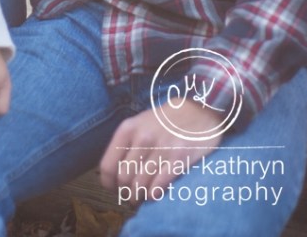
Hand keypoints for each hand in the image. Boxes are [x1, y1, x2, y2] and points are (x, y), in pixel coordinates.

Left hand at [100, 104, 222, 199]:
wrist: (198, 109)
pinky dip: (154, 195)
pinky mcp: (179, 158)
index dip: (109, 183)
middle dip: (126, 193)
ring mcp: (161, 148)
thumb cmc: (165, 120)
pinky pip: (159, 186)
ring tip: (144, 197)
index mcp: (128, 129)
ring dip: (140, 197)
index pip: (107, 166)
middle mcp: (142, 138)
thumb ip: (126, 145)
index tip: (115, 189)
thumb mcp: (140, 124)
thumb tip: (114, 175)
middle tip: (132, 196)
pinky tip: (156, 193)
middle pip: (123, 179)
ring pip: (140, 186)